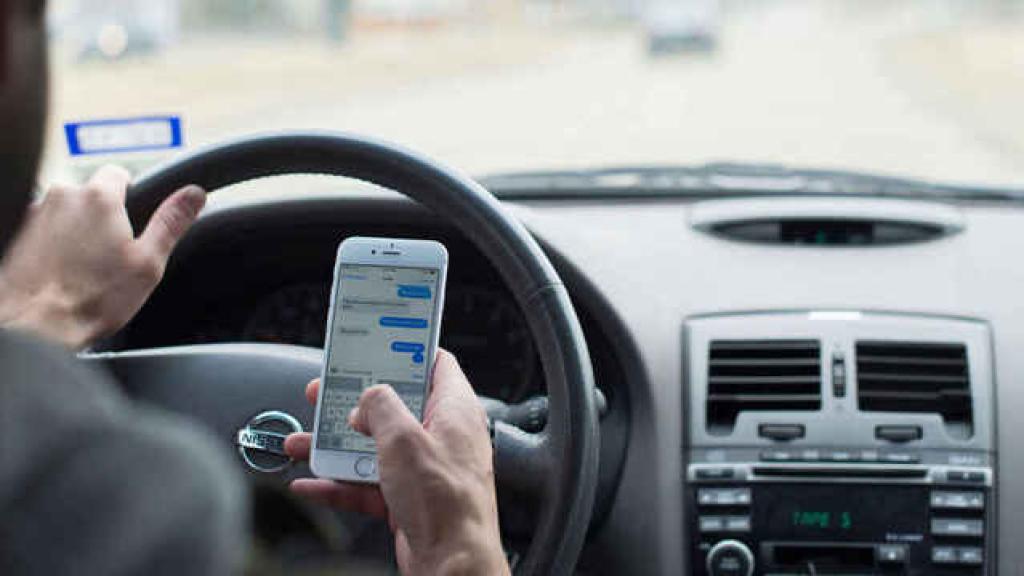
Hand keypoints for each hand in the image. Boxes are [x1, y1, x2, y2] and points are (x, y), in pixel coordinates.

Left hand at [0, 165, 204, 348]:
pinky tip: (58, 272)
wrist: (35, 326)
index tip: (130, 221)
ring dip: (74, 231)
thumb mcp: (148, 263)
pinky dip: (51, 244)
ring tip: (82, 268)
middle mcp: (63, 196)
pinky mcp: (15, 232)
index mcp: (99, 198)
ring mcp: (33, 213)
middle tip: (110, 254)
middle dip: (101, 218)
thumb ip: (171, 222)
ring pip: (64, 212)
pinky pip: (41, 230)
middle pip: (89, 195)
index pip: (118, 173)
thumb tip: (194, 193)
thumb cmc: (93, 299)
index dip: (129, 196)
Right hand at [284, 350, 509, 575]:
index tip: (379, 341)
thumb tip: (370, 397)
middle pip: (394, 407)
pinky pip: (367, 485)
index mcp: (454, 410)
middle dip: (355, 401)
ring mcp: (425, 470)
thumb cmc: (445, 502)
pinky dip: (339, 484)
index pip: (436, 364)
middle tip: (325, 391)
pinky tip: (312, 483)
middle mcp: (442, 437)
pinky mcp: (409, 500)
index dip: (407, 350)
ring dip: (336, 446)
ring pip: (374, 448)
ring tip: (303, 440)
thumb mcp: (403, 438)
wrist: (451, 564)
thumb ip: (381, 407)